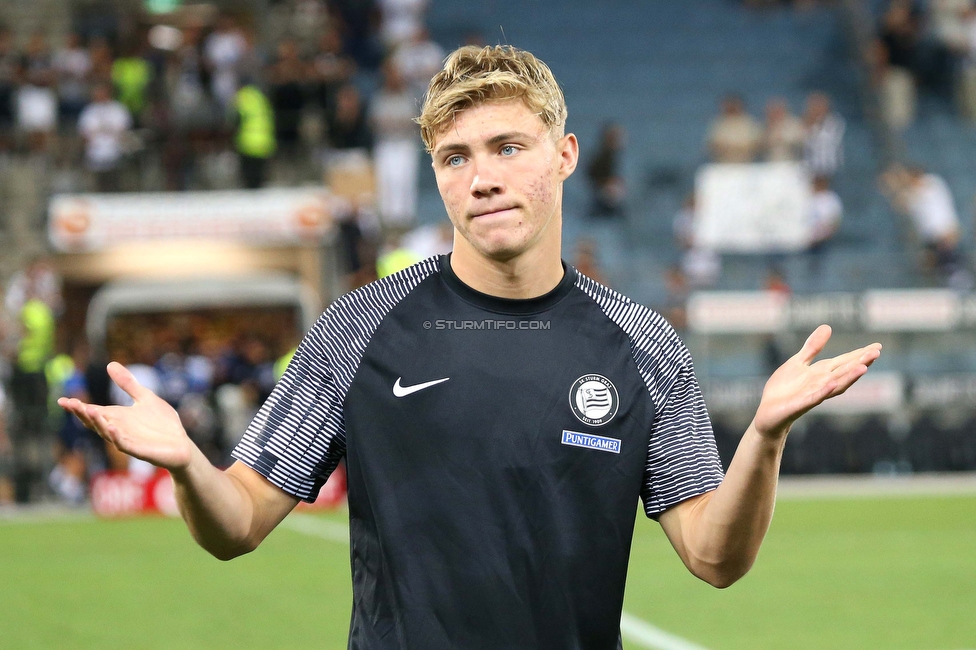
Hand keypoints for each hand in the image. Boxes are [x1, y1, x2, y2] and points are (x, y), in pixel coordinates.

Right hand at [58, 362, 194, 471]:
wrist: (182, 445)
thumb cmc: (163, 424)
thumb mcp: (145, 397)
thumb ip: (128, 384)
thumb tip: (109, 364)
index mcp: (118, 418)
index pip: (93, 412)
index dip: (78, 407)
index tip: (62, 400)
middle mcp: (119, 430)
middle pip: (96, 422)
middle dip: (82, 414)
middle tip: (70, 403)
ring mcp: (128, 441)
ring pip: (107, 433)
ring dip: (98, 423)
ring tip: (88, 411)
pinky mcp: (140, 451)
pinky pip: (125, 445)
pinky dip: (117, 437)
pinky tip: (112, 428)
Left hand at [754, 325, 881, 439]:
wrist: (768, 412)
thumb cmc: (784, 388)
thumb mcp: (798, 362)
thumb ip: (813, 347)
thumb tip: (828, 327)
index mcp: (821, 373)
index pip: (844, 362)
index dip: (860, 354)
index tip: (877, 346)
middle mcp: (821, 384)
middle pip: (844, 372)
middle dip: (860, 363)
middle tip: (876, 352)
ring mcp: (812, 395)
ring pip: (835, 386)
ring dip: (848, 377)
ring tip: (863, 368)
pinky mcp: (800, 405)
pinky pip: (814, 398)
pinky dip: (823, 391)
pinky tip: (832, 384)